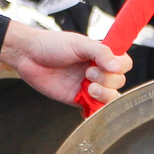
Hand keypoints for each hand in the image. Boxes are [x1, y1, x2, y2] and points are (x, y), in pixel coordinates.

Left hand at [1, 22, 130, 106]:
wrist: (29, 56)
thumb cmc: (52, 45)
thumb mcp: (79, 44)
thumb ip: (100, 52)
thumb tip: (116, 66)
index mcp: (101, 55)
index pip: (124, 64)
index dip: (119, 67)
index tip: (106, 65)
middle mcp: (98, 71)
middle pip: (119, 82)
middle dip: (107, 79)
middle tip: (88, 72)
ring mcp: (89, 86)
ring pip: (110, 98)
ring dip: (103, 95)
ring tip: (88, 88)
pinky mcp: (78, 100)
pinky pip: (93, 110)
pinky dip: (94, 110)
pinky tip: (85, 102)